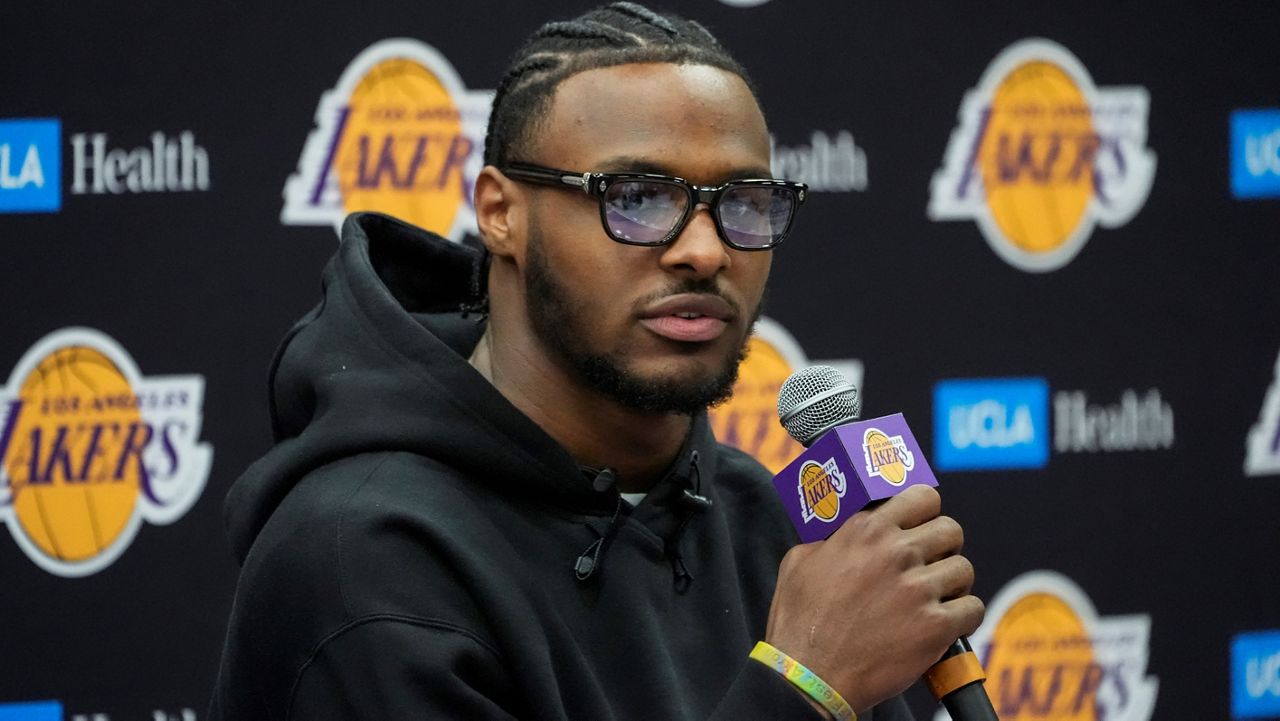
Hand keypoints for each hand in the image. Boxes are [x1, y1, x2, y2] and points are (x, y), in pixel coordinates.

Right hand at [764, 485, 983, 712]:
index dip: (926, 512)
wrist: (810, 676)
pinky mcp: (935, 627)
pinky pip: (974, 609)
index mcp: (866, 530)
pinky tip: (946, 624)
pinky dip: (964, 617)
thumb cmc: (800, 622)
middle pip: (951, 530)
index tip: (922, 525)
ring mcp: (918, 589)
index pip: (922, 497)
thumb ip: (830, 540)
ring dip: (953, 584)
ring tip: (936, 597)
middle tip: (931, 563)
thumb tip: (842, 534)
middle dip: (944, 546)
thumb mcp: (800, 561)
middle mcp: (896, 553)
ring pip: (964, 569)